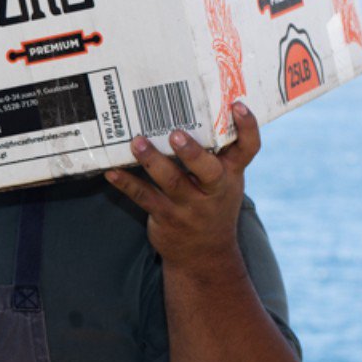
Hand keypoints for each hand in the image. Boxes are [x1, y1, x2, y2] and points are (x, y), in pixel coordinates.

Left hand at [105, 102, 260, 276]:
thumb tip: (192, 112)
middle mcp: (214, 190)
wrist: (205, 256)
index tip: (237, 105)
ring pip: (171, 182)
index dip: (247, 127)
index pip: (249, 149)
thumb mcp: (225, 183)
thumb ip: (217, 155)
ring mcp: (190, 206)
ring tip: (137, 142)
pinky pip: (144, 198)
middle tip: (175, 134)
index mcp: (231, 175)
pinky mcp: (166, 216)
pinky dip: (127, 184)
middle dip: (192, 153)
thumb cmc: (212, 205)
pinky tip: (112, 173)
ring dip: (152, 161)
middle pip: (209, 170)